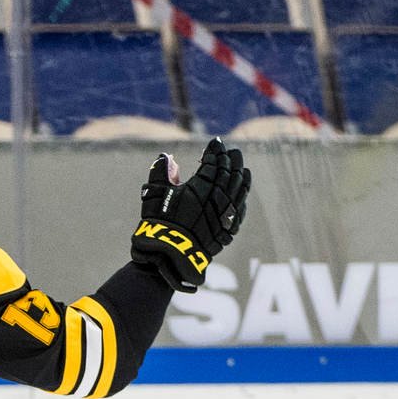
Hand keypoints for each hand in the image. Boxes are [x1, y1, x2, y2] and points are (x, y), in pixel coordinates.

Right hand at [131, 137, 250, 290]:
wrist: (171, 255)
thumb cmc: (160, 223)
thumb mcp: (155, 194)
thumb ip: (161, 172)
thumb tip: (166, 157)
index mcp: (202, 185)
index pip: (213, 162)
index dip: (215, 151)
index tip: (215, 143)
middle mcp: (218, 196)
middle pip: (230, 172)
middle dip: (231, 159)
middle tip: (231, 151)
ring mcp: (226, 213)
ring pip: (240, 189)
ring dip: (241, 176)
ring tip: (242, 168)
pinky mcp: (228, 228)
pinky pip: (240, 208)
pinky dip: (242, 197)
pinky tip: (242, 193)